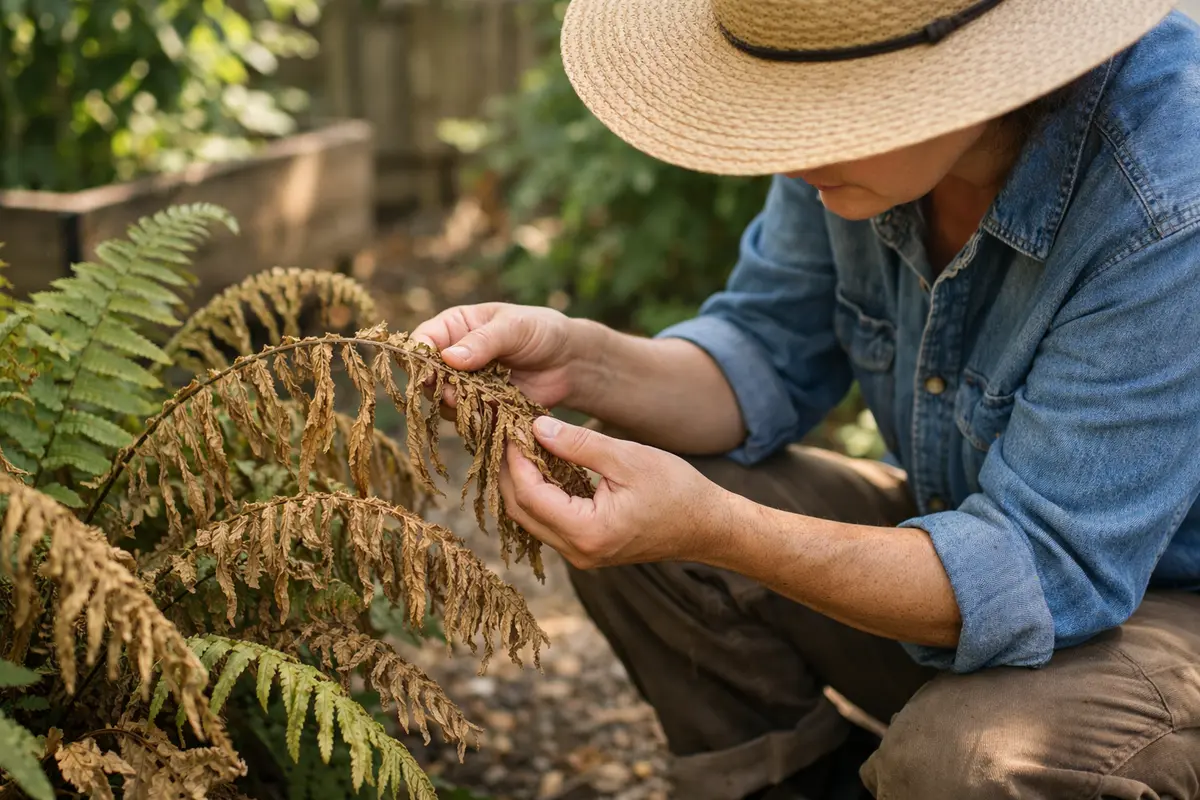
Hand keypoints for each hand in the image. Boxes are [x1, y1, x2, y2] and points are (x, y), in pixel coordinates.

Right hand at [411, 303, 598, 413]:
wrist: (570, 362)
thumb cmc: (542, 331)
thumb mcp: (514, 328)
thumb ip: (483, 342)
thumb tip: (448, 358)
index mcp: (456, 326)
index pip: (423, 339)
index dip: (419, 357)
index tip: (428, 372)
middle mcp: (455, 356)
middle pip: (428, 376)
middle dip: (439, 387)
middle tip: (457, 393)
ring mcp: (467, 383)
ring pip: (444, 401)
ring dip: (458, 406)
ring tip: (481, 403)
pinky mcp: (482, 406)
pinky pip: (468, 418)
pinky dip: (476, 420)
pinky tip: (492, 416)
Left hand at [499, 417, 734, 568]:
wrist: (707, 526)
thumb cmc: (676, 491)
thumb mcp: (627, 459)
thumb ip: (579, 445)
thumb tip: (537, 428)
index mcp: (587, 532)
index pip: (529, 494)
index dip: (515, 458)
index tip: (513, 427)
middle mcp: (578, 552)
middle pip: (520, 511)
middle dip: (511, 471)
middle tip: (512, 434)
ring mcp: (580, 555)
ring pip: (530, 519)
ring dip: (523, 482)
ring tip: (525, 445)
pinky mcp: (586, 549)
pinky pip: (548, 522)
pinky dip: (540, 494)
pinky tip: (544, 465)